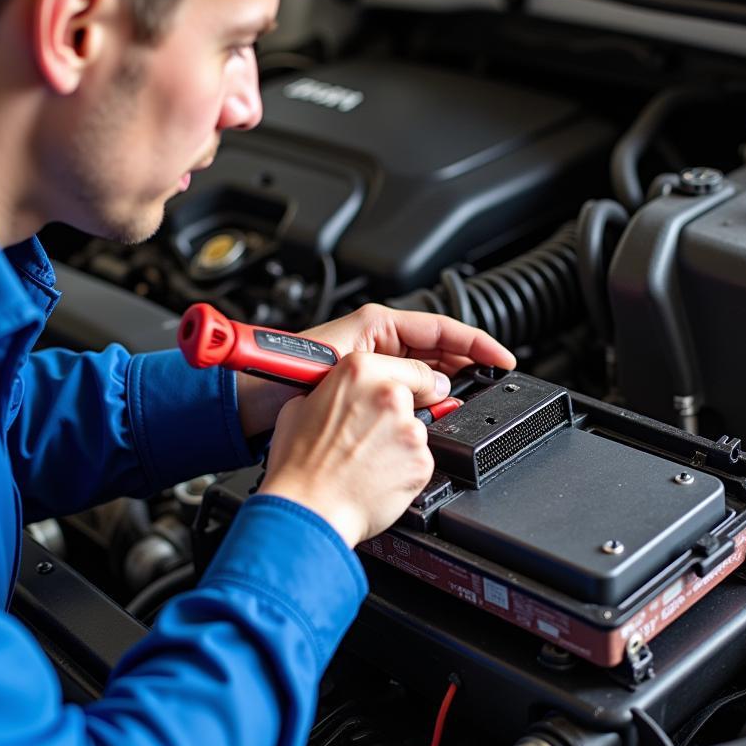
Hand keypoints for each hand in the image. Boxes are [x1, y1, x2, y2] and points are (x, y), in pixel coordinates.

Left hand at [236, 304, 515, 437]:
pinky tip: (434, 420)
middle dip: (466, 369)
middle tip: (492, 387)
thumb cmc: (278, 376)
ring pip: (424, 378)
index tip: (502, 360)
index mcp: (375, 325)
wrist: (244, 409)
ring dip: (447, 391)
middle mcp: (376, 345)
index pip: (441, 329)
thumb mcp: (348, 365)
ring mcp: (371, 372)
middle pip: (437, 354)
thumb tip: (435, 386)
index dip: (476, 344)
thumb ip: (398, 372)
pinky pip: (405, 399)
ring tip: (468, 405)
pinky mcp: (362, 397)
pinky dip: (424, 408)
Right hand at [256, 351, 437, 546]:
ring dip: (400, 443)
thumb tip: (343, 393)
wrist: (308, 510)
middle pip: (414, 398)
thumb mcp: (301, 406)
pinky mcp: (421, 461)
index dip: (405, 384)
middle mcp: (389, 394)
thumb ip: (334, 391)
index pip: (410, 368)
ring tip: (367, 460)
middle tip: (370, 437)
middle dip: (396, 416)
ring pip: (415, 430)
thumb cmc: (299, 465)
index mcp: (360, 371)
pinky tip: (378, 476)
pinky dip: (405, 468)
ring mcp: (409, 428)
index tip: (405, 394)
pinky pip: (419, 459)